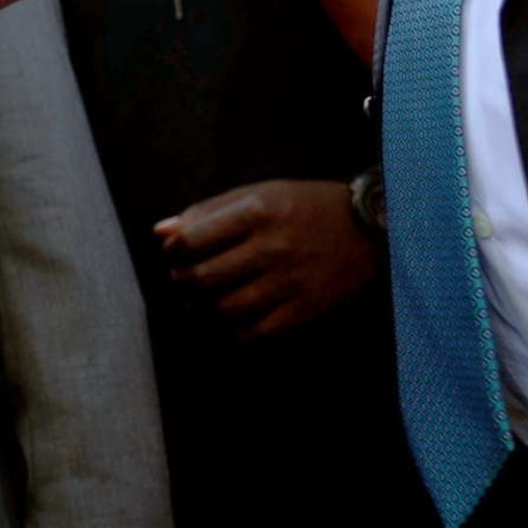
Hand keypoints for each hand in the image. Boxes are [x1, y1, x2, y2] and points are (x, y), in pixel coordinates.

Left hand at [156, 179, 380, 336]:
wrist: (367, 226)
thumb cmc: (301, 206)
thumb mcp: (256, 194)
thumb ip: (207, 212)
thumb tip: (160, 232)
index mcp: (257, 212)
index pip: (193, 239)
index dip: (173, 251)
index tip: (173, 254)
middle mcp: (273, 247)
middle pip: (204, 278)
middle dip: (183, 283)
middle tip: (183, 280)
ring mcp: (291, 281)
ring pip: (226, 308)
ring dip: (203, 309)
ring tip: (201, 302)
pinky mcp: (306, 309)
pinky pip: (257, 332)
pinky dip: (233, 332)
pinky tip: (228, 323)